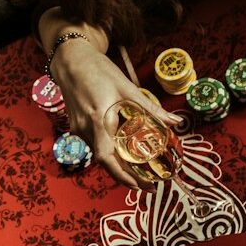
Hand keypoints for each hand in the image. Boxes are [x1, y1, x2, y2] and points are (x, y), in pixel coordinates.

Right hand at [50, 41, 185, 190]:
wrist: (70, 59)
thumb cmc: (98, 70)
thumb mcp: (128, 87)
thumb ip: (151, 108)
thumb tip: (175, 122)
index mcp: (98, 118)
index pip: (107, 157)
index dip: (123, 175)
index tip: (140, 185)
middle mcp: (85, 128)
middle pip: (105, 162)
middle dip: (125, 177)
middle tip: (147, 186)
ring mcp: (79, 128)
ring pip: (99, 155)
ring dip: (118, 167)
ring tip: (140, 174)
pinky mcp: (77, 126)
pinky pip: (95, 146)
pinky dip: (110, 155)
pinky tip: (125, 156)